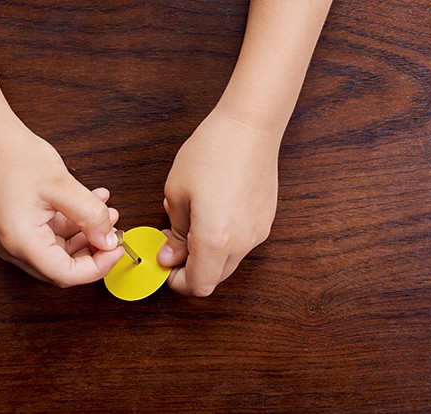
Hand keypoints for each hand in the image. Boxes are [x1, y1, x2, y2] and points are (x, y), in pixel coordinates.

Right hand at [0, 122, 123, 286]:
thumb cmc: (14, 156)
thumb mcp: (63, 186)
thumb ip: (90, 216)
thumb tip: (108, 239)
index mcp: (21, 242)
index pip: (66, 274)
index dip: (97, 266)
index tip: (116, 249)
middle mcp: (14, 247)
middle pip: (63, 267)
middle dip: (93, 249)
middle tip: (113, 230)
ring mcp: (14, 238)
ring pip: (60, 250)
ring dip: (86, 234)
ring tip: (106, 211)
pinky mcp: (19, 226)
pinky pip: (52, 234)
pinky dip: (73, 223)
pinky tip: (91, 202)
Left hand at [157, 107, 279, 295]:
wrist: (249, 127)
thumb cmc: (211, 153)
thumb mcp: (177, 193)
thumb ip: (174, 232)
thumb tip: (170, 255)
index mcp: (215, 240)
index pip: (198, 285)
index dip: (178, 282)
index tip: (166, 267)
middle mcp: (241, 243)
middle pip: (215, 278)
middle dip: (191, 270)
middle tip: (173, 246)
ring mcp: (257, 233)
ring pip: (229, 262)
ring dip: (208, 255)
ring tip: (190, 225)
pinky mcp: (265, 221)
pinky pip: (241, 244)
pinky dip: (224, 241)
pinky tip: (211, 215)